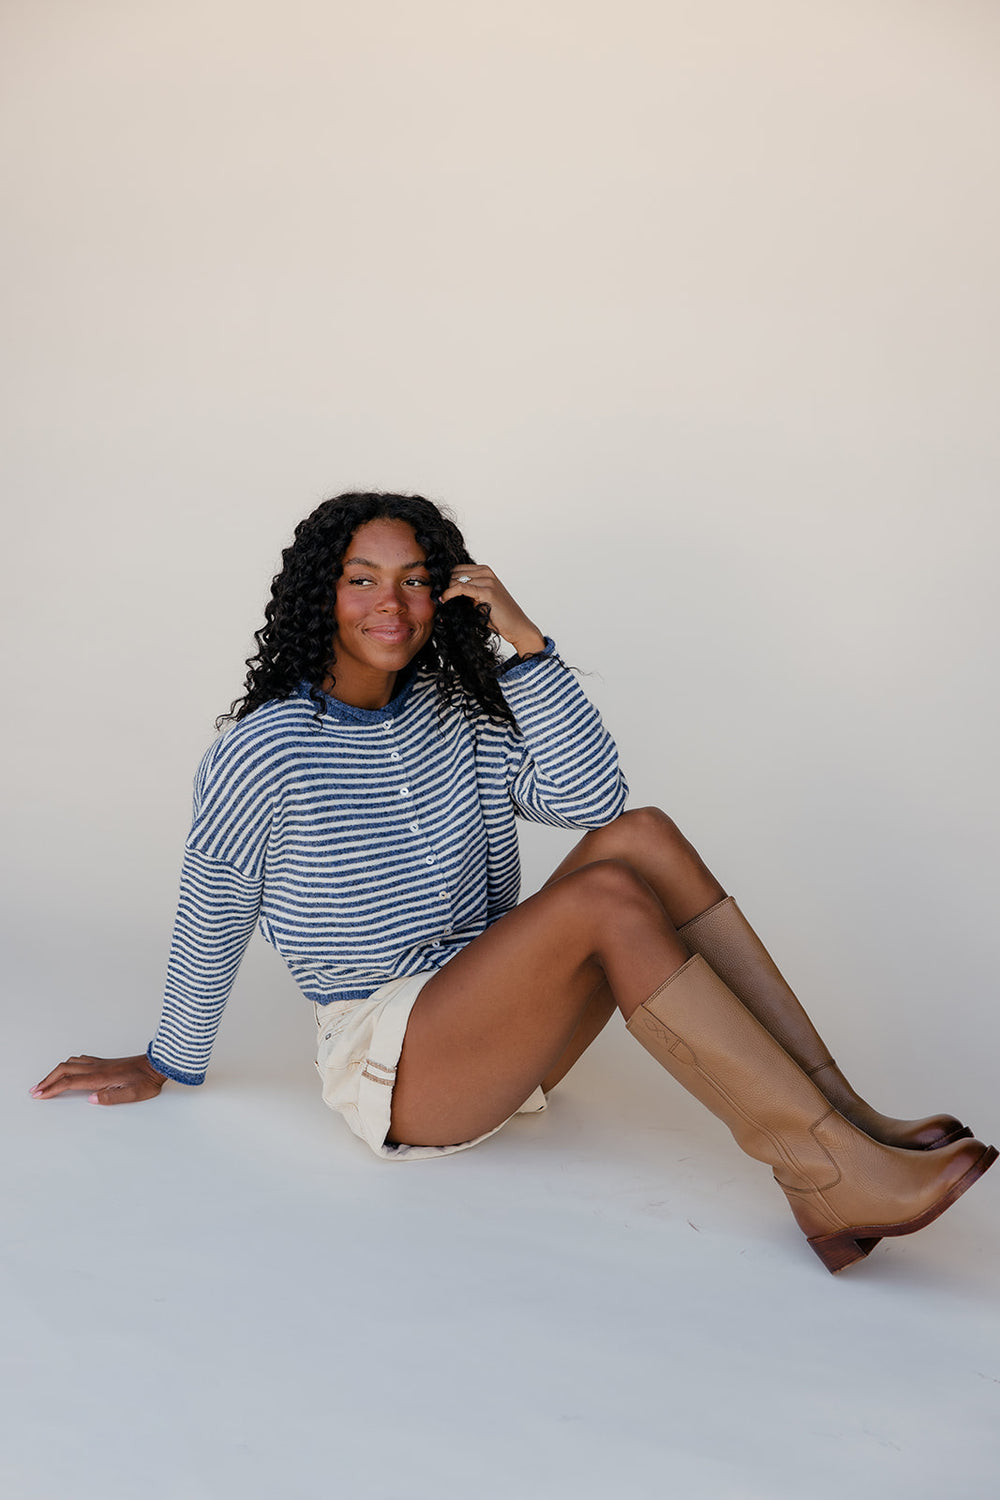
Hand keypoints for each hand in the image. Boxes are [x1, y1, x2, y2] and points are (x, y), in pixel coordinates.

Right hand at [30, 1053, 166, 1105]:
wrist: (156, 1065)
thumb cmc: (146, 1081)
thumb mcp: (133, 1094)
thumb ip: (112, 1097)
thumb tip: (92, 1099)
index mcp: (100, 1077)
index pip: (70, 1082)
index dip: (52, 1089)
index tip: (39, 1095)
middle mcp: (97, 1067)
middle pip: (64, 1070)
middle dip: (47, 1080)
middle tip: (35, 1090)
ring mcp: (100, 1063)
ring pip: (70, 1063)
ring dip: (55, 1072)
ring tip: (45, 1081)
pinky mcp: (104, 1061)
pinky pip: (80, 1060)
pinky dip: (68, 1064)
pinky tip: (67, 1068)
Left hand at [440, 566, 545, 657]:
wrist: (517, 627)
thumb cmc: (498, 617)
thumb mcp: (478, 600)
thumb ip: (464, 593)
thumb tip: (441, 594)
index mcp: (484, 570)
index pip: (456, 569)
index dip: (444, 580)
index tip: (436, 591)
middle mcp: (486, 572)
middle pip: (454, 572)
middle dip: (443, 585)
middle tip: (435, 597)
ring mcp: (487, 580)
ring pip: (455, 579)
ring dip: (445, 591)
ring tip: (440, 602)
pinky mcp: (487, 590)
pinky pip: (460, 587)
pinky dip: (449, 593)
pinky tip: (443, 600)